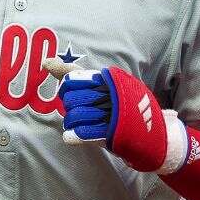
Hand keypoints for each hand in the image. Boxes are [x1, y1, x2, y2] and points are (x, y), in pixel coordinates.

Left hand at [43, 59, 184, 173]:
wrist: (153, 132)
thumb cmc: (124, 105)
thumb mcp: (103, 84)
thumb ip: (74, 73)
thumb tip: (45, 62)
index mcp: (109, 80)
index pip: (73, 78)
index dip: (67, 87)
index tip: (71, 91)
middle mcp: (110, 94)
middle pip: (71, 99)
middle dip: (70, 106)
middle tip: (81, 109)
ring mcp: (111, 114)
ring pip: (74, 116)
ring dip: (72, 122)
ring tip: (82, 123)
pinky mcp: (110, 133)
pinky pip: (82, 133)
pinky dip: (74, 136)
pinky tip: (73, 136)